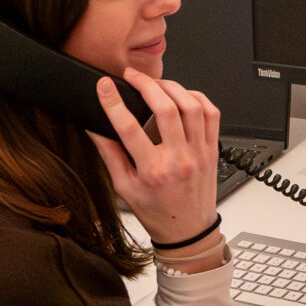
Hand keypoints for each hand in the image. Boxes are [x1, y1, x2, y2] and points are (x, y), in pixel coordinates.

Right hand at [86, 68, 220, 247]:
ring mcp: (198, 153)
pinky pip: (211, 114)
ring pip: (191, 106)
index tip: (105, 87)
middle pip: (164, 109)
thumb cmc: (156, 211)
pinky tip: (183, 94)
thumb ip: (110, 155)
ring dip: (172, 87)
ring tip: (156, 83)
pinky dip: (197, 97)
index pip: (129, 128)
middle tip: (132, 76)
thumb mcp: (124, 187)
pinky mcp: (212, 149)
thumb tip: (94, 127)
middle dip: (146, 85)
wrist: (188, 230)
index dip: (114, 103)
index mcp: (152, 171)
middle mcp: (178, 159)